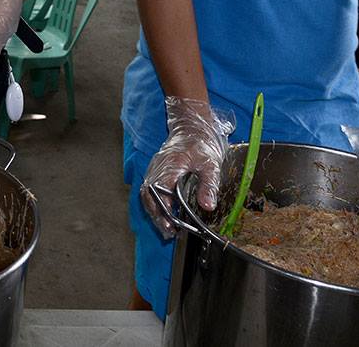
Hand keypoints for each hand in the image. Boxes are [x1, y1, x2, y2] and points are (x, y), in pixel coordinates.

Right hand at [142, 97, 234, 238]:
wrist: (192, 126)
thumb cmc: (201, 142)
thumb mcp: (211, 164)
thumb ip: (208, 185)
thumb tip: (207, 206)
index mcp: (170, 165)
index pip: (159, 191)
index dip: (163, 209)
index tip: (170, 224)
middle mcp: (157, 167)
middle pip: (149, 195)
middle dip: (157, 215)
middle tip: (168, 233)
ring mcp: (155, 168)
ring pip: (147, 194)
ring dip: (155, 211)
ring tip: (166, 228)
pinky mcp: (156, 170)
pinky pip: (150, 189)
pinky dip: (155, 203)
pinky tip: (165, 214)